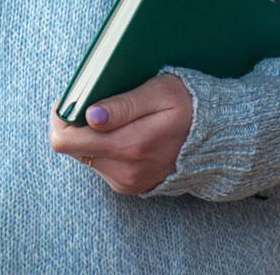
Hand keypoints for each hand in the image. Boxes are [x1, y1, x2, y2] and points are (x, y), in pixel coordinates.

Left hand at [47, 73, 193, 195]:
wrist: (218, 139)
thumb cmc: (188, 106)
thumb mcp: (159, 93)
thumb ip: (122, 105)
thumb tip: (89, 116)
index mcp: (128, 146)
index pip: (64, 141)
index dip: (61, 116)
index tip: (73, 97)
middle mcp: (124, 171)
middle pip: (71, 148)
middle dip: (76, 123)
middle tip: (95, 101)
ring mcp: (126, 182)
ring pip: (85, 155)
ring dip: (92, 135)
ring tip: (117, 117)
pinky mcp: (129, 186)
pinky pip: (100, 164)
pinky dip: (104, 146)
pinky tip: (124, 132)